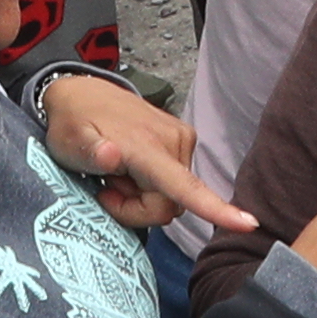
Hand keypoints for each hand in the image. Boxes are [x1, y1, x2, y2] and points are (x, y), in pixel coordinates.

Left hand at [40, 69, 251, 238]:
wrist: (80, 93)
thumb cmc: (72, 123)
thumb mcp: (68, 142)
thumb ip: (90, 151)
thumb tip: (111, 155)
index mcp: (147, 146)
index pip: (185, 187)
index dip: (215, 208)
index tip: (248, 224)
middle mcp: (174, 141)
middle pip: (171, 206)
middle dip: (137, 209)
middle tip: (107, 191)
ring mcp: (181, 139)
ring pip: (173, 197)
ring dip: (141, 197)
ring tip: (116, 174)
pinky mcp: (182, 140)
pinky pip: (174, 183)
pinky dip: (149, 184)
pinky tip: (128, 167)